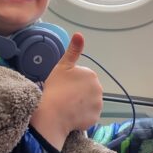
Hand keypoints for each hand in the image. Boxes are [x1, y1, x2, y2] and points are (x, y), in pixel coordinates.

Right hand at [30, 33, 102, 149]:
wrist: (53, 113)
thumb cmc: (56, 88)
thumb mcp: (62, 66)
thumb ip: (73, 50)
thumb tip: (79, 34)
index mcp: (91, 75)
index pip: (83, 77)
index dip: (72, 81)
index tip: (63, 86)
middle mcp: (99, 88)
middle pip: (88, 90)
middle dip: (79, 93)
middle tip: (65, 96)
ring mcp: (98, 104)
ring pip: (89, 103)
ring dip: (81, 104)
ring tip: (67, 107)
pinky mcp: (95, 118)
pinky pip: (89, 115)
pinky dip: (82, 116)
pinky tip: (71, 116)